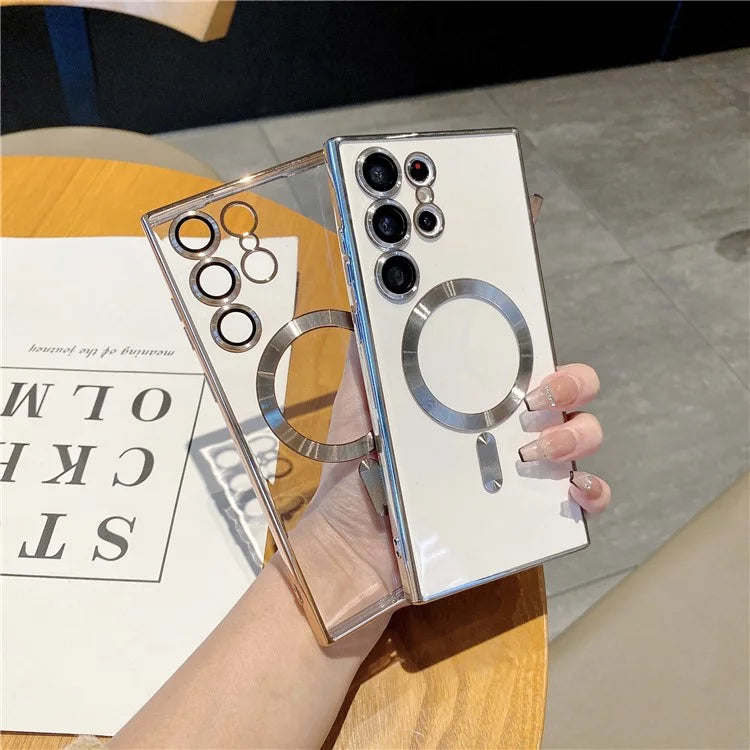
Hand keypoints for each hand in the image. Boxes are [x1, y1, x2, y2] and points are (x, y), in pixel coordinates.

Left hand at [293, 196, 609, 621]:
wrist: (352, 538)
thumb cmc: (360, 464)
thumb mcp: (363, 398)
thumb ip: (372, 353)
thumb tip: (373, 298)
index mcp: (477, 395)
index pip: (523, 357)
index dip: (537, 338)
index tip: (529, 323)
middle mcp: (508, 427)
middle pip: (569, 391)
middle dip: (570, 382)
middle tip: (537, 395)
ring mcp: (523, 470)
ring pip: (583, 437)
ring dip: (573, 435)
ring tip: (532, 449)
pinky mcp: (528, 514)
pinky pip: (582, 499)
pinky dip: (592, 491)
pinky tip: (572, 488)